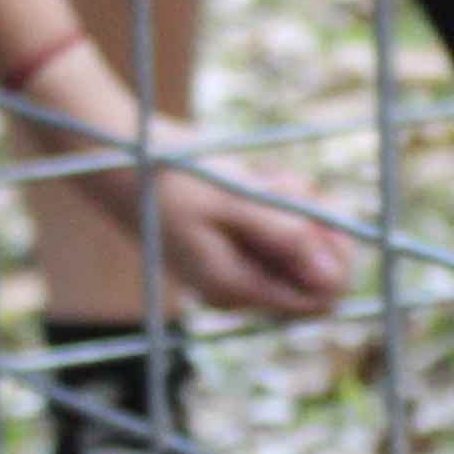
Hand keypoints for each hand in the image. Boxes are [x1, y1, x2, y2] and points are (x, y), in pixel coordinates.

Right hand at [45, 158, 350, 317]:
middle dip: (316, 224)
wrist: (119, 158)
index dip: (335, 253)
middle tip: (289, 183)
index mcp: (238, 287)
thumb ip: (285, 236)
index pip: (322, 295)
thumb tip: (334, 279)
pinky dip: (278, 199)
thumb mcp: (232, 199)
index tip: (314, 207)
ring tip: (264, 174)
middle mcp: (239, 287)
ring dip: (296, 205)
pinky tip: (256, 176)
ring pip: (299, 244)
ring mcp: (234, 267)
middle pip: (314, 269)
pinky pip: (276, 228)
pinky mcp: (231, 243)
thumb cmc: (170, 176)